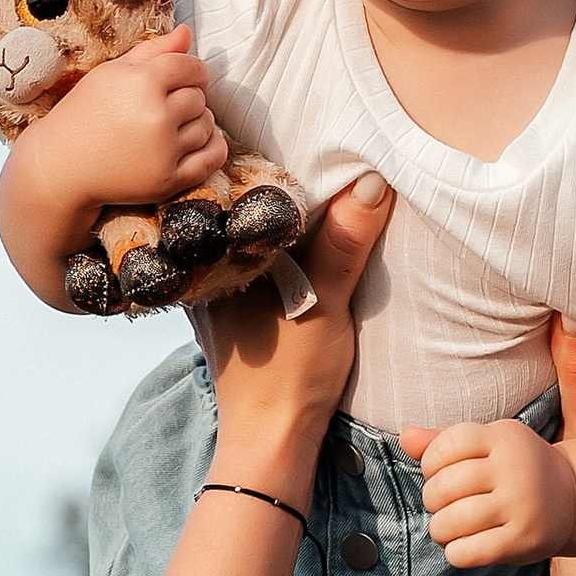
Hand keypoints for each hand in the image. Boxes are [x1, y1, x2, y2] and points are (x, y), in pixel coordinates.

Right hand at [31, 25, 228, 212]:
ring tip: (173, 124)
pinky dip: (213, 147)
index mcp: (141, 83)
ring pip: (207, 125)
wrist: (61, 167)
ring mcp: (163, 151)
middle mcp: (156, 116)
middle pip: (199, 96)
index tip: (187, 75)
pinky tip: (198, 141)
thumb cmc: (84, 114)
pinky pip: (212, 158)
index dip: (193, 69)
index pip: (190, 66)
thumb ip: (152, 51)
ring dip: (197, 122)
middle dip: (190, 96)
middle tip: (169, 103)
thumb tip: (187, 32)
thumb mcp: (111, 74)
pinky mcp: (168, 180)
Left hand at [208, 176, 392, 465]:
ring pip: (249, 231)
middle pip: (244, 205)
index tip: (310, 136)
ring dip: (278, 213)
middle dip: (276, 181)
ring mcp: (215, 286)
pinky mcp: (231, 306)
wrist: (271, 439)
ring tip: (318, 180)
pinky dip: (277, 243)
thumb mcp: (325, 301)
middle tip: (321, 148)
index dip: (274, 159)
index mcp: (213, 256)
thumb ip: (344, 243)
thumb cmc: (290, 374)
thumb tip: (371, 181)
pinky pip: (254, 256)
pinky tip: (305, 233)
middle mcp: (204, 266)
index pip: (242, 188)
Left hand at [402, 410, 575, 568]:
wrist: (572, 497)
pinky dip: (455, 552)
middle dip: (432, 500)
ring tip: (447, 528)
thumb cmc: (515, 468)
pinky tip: (463, 546)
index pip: (446, 445)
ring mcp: (521, 505)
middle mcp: (514, 469)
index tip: (439, 472)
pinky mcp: (524, 540)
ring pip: (452, 521)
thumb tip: (405, 437)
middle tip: (442, 505)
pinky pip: (469, 552)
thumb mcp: (488, 444)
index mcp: (503, 438)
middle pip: (444, 486)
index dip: (430, 463)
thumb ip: (444, 441)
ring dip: (440, 529)